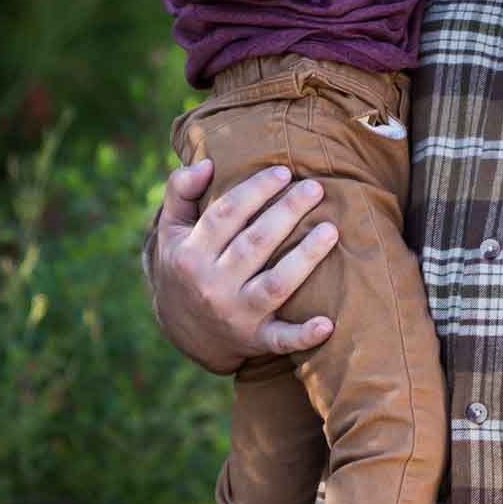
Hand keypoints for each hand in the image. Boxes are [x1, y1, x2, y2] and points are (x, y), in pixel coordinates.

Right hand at [148, 159, 339, 372]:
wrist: (182, 330)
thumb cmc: (186, 265)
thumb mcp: (171, 231)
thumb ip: (181, 192)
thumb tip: (206, 163)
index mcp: (192, 253)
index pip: (225, 215)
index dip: (254, 190)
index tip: (283, 171)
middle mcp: (213, 285)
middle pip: (254, 244)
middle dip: (286, 213)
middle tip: (315, 188)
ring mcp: (236, 314)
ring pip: (274, 284)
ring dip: (305, 258)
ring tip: (331, 230)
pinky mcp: (256, 339)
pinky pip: (281, 340)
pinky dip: (304, 336)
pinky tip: (328, 324)